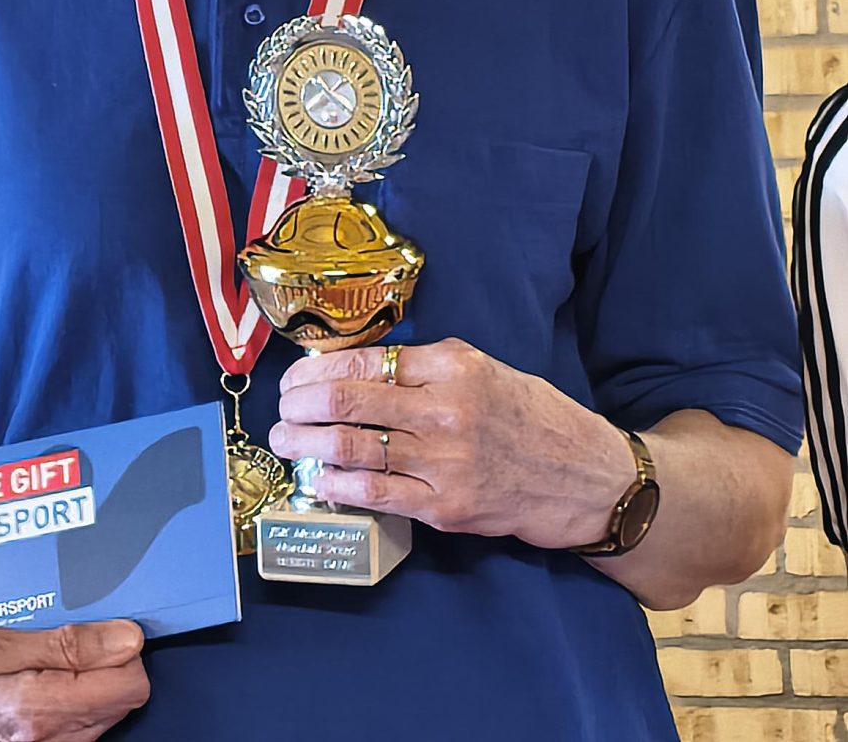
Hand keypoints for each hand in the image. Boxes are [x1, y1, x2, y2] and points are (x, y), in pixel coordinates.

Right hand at [0, 621, 149, 741]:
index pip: (130, 684)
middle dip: (108, 665)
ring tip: (49, 661)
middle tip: (72, 641)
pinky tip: (41, 685)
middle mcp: (51, 741)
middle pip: (122, 700)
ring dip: (89, 685)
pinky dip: (72, 704)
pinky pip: (81, 731)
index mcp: (40, 708)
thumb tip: (126, 639)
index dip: (124, 651)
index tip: (106, 630)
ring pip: (104, 716)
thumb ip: (65, 644)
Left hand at [270, 337, 634, 548]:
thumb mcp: (483, 368)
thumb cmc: (531, 416)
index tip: (296, 377)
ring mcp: (444, 460)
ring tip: (285, 440)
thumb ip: (425, 366)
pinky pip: (376, 493)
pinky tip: (317, 477)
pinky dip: (337, 483)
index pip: (365, 360)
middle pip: (348, 401)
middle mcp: (445, 409)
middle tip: (282, 408)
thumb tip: (357, 366)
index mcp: (452, 366)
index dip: (317, 370)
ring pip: (353, 447)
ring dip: (306, 443)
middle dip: (300, 404)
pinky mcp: (446, 506)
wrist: (586, 476)